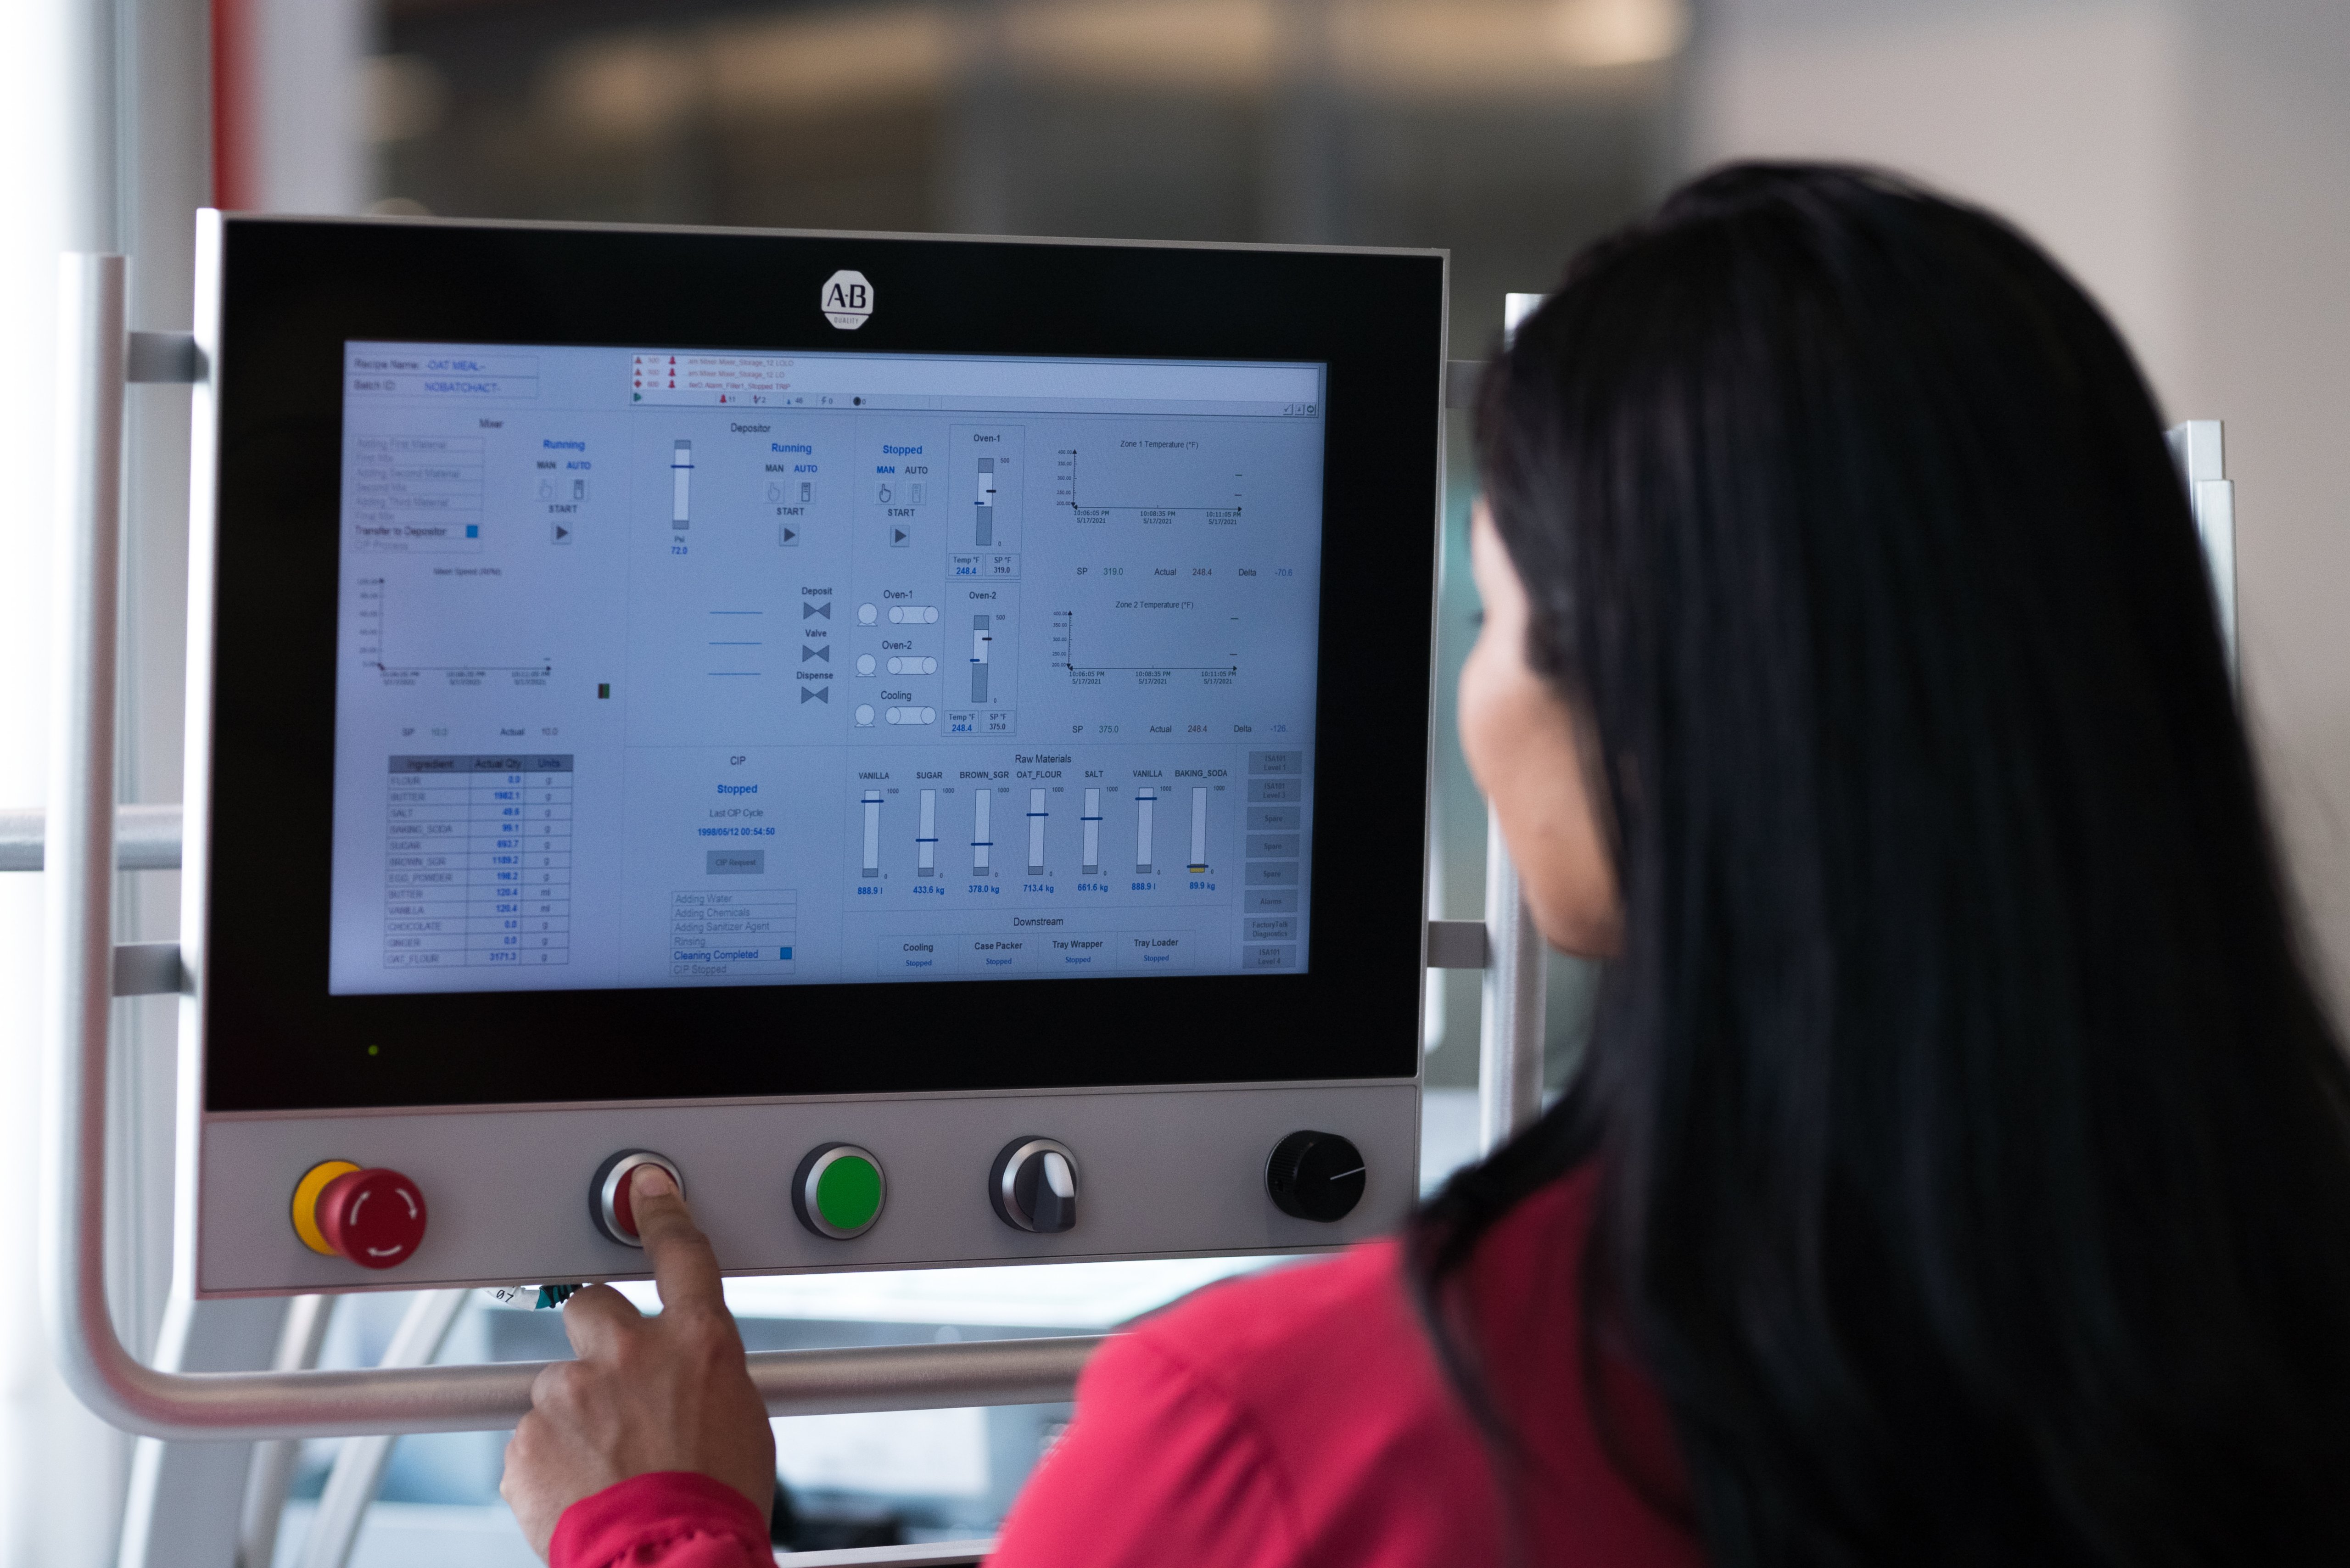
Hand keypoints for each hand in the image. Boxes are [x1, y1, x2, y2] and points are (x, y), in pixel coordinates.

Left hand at [501, 1166, 775, 1558]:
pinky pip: (532, 1438)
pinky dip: (550, 1461)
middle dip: (596, 1334)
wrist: (672, 1563)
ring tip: (607, 1467)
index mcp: (698, 1342)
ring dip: (575, 1415)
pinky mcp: (528, 1439)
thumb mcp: (743, 1420)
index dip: (661, 1213)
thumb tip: (691, 1375)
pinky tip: (583, 1490)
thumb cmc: (718, 1504)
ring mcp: (574, 1393)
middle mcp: (631, 1353)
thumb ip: (706, 1375)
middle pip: (592, 1305)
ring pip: (559, 1384)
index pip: (681, 1252)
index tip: (646, 1189)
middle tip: (614, 1384)